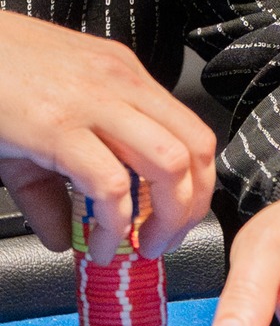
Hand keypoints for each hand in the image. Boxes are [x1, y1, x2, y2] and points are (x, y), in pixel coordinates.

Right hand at [0, 11, 215, 260]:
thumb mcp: (39, 128)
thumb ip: (54, 189)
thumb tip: (64, 239)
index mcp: (127, 79)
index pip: (193, 132)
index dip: (195, 184)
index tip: (176, 219)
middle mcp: (123, 84)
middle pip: (195, 149)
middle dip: (191, 206)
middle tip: (166, 240)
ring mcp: (94, 102)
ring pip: (169, 162)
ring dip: (167, 217)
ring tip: (143, 246)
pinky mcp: (57, 126)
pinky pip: (109, 182)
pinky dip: (115, 224)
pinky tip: (102, 243)